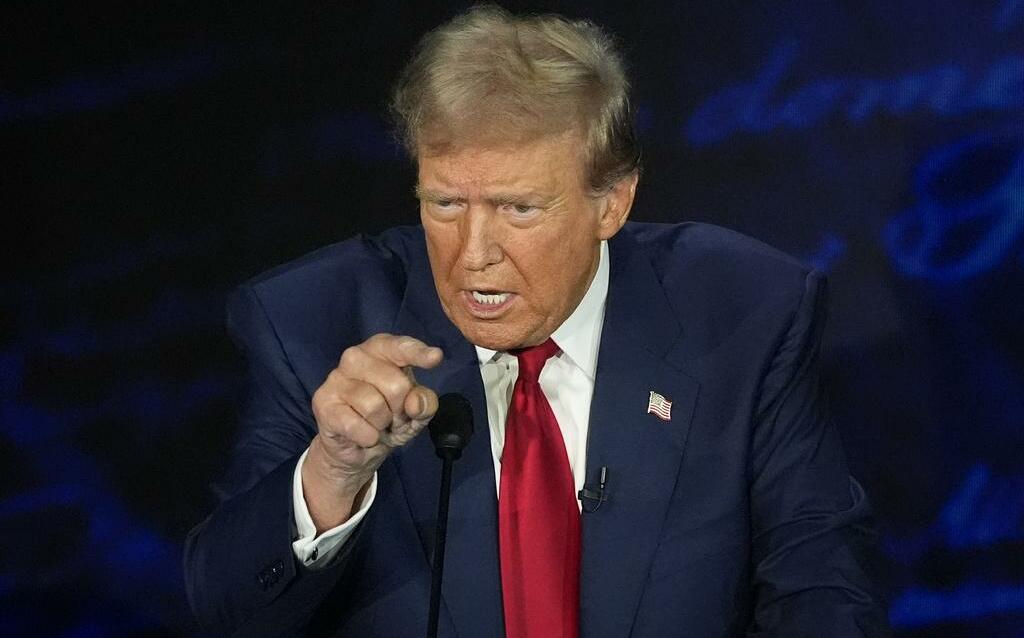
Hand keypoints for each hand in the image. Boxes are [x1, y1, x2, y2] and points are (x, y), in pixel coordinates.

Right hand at [303, 333, 443, 531]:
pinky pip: (357, 425)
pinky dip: (368, 437)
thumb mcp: (416, 412)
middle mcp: (356, 357)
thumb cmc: (389, 419)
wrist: (356, 449)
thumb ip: (425, 403)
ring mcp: (336, 378)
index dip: (418, 352)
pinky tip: (363, 435)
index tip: (436, 357)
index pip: (400, 347)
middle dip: (400, 409)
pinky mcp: (323, 402)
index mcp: (381, 350)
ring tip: (376, 425)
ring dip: (382, 424)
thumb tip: (416, 402)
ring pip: (374, 406)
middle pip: (395, 385)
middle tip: (393, 417)